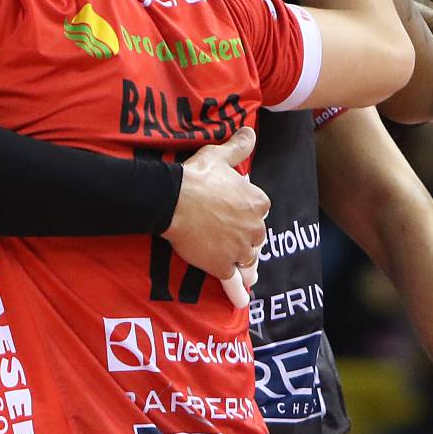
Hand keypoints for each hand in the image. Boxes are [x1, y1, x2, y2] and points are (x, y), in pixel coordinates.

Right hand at [166, 128, 269, 285]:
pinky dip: (238, 293)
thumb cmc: (196, 176)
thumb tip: (251, 131)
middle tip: (232, 240)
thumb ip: (239, 146)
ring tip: (246, 272)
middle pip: (256, 239)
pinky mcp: (223, 266)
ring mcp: (239, 249)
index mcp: (258, 202)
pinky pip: (233, 282)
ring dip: (247, 267)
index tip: (234, 212)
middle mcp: (254, 228)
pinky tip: (242, 302)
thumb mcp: (219, 156)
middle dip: (247, 240)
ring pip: (248, 261)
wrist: (173, 200)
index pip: (259, 211)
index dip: (246, 212)